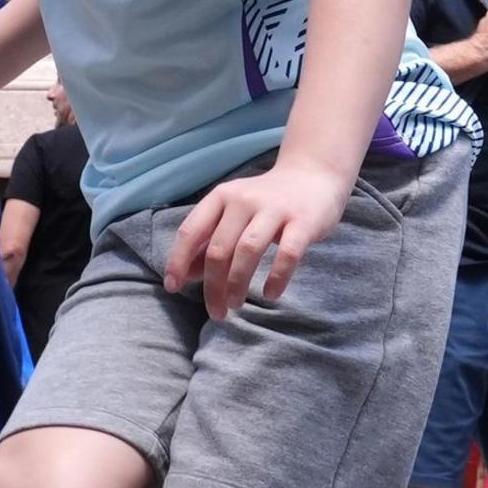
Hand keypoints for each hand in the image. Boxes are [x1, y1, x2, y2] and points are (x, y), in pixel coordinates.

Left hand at [162, 159, 347, 320]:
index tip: (172, 287)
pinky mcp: (303, 222)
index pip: (191, 231)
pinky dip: (276, 278)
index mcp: (222, 196)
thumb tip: (185, 274)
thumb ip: (209, 240)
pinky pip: (287, 255)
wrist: (314, 175)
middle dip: (212, 285)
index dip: (178, 261)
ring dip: (237, 283)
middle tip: (216, 311)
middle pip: (218, 248)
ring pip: (248, 251)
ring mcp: (275, 209)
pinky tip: (270, 294)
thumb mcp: (233, 214)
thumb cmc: (266, 202)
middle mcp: (244, 200)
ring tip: (234, 304)